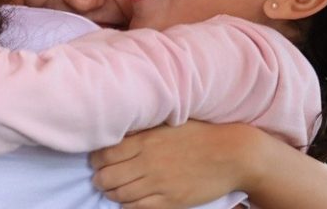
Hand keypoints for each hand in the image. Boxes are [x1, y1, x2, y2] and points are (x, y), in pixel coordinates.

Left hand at [89, 121, 254, 208]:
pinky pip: (139, 208)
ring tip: (113, 190)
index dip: (95, 159)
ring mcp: (159, 183)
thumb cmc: (200, 135)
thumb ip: (142, 130)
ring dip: (112, 193)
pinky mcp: (171, 200)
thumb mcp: (167, 124)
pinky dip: (128, 206)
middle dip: (100, 179)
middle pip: (108, 176)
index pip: (105, 153)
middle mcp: (148, 162)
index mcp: (145, 140)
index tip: (97, 161)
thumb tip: (119, 132)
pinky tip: (129, 200)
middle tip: (101, 178)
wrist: (231, 154)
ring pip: (120, 195)